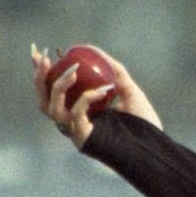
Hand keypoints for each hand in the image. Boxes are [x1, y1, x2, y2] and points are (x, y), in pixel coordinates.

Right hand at [31, 44, 162, 147]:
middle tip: (46, 58)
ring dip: (58, 86)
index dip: (41, 74)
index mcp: (79, 110)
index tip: (39, 53)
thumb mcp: (128, 90)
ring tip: (73, 71)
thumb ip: (114, 70)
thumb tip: (94, 49)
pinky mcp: (83, 138)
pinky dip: (87, 98)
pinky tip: (103, 90)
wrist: (157, 147)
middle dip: (40, 78)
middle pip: (44, 100)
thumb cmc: (144, 122)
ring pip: (52, 108)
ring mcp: (77, 131)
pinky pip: (76, 113)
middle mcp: (74, 122)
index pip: (53, 92)